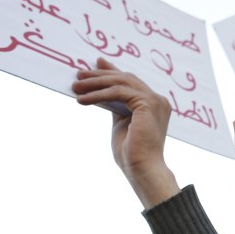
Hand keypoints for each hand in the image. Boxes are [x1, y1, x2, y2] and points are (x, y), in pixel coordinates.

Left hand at [73, 58, 179, 207]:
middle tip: (79, 75)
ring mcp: (155, 101)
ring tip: (76, 87)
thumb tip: (102, 93)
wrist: (142, 169)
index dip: (113, 71)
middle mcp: (158, 100)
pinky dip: (99, 94)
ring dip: (96, 83)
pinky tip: (83, 99)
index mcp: (154, 104)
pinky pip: (118, 92)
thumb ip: (116, 107)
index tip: (96, 64)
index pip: (131, 82)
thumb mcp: (121, 124)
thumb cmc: (132, 154)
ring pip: (121, 82)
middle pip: (126, 78)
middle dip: (100, 75)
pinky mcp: (148, 104)